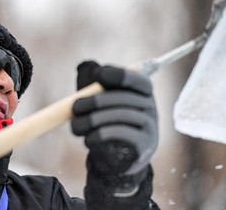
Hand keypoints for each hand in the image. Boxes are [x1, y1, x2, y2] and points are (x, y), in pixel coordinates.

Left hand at [72, 61, 157, 198]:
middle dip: (95, 101)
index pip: (135, 78)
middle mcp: (150, 107)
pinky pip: (122, 134)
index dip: (118, 74)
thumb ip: (93, 81)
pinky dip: (101, 135)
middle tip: (75, 107)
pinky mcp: (144, 144)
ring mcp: (150, 126)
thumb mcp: (99, 101)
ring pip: (120, 116)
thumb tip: (85, 66)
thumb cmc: (106, 123)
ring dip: (93, 120)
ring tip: (76, 126)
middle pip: (124, 98)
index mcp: (141, 92)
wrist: (115, 158)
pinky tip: (89, 138)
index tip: (99, 75)